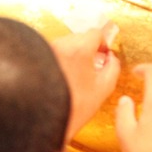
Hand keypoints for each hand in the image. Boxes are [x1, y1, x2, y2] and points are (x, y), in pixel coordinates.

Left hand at [51, 24, 120, 141]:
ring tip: (77, 74)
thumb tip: (112, 58)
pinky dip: (62, 59)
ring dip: (74, 54)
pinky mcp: (38, 56)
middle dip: (88, 49)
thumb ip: (113, 68)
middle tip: (92, 66)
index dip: (103, 43)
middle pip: (80, 37)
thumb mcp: (103, 88)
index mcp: (79, 49)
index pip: (95, 33)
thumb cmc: (73, 106)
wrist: (45, 118)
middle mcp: (61, 45)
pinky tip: (65, 76)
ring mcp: (48, 49)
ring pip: (66, 44)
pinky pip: (54, 51)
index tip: (103, 53)